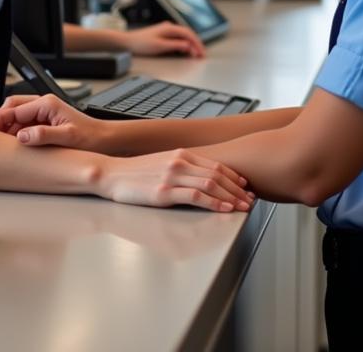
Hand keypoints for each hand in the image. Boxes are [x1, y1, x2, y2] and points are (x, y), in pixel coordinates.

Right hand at [0, 94, 109, 151]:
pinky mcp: (46, 122)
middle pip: (13, 107)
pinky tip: (11, 140)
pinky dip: (15, 130)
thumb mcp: (67, 137)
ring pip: (18, 115)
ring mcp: (45, 113)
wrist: (105, 139)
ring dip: (7, 125)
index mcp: (47, 104)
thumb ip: (44, 135)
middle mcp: (45, 105)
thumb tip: (23, 135)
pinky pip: (25, 123)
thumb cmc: (90, 136)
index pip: (15, 108)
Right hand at [96, 148, 253, 211]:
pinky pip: (196, 196)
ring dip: (231, 197)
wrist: (112, 174)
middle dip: (238, 189)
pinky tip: (224, 209)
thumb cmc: (136, 173)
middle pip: (218, 175)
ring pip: (211, 185)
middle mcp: (180, 161)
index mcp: (181, 154)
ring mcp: (172, 176)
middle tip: (251, 200)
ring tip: (243, 206)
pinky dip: (214, 203)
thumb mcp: (162, 164)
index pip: (215, 165)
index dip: (234, 177)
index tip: (245, 187)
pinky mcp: (164, 192)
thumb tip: (201, 177)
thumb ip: (182, 168)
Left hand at [120, 22, 204, 57]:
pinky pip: (178, 39)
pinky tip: (185, 51)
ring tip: (195, 55)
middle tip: (202, 55)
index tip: (202, 52)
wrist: (128, 42)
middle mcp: (169, 27)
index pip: (188, 33)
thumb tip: (188, 46)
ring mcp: (166, 31)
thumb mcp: (159, 46)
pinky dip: (184, 45)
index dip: (197, 43)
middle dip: (196, 44)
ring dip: (190, 45)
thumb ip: (175, 45)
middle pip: (188, 35)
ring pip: (183, 37)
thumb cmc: (141, 43)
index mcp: (169, 28)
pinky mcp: (163, 36)